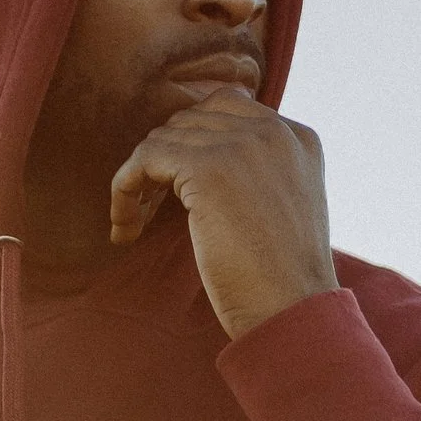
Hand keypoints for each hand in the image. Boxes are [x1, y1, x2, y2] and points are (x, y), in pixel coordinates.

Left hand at [108, 87, 336, 340]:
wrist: (292, 311)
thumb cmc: (282, 280)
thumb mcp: (280, 211)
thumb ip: (255, 176)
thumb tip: (196, 169)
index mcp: (296, 137)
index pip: (225, 109)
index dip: (189, 143)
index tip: (171, 187)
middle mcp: (272, 130)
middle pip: (190, 120)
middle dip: (162, 161)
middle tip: (146, 210)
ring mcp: (241, 145)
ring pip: (163, 138)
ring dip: (138, 180)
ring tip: (132, 224)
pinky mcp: (208, 168)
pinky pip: (146, 158)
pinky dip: (125, 187)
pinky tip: (124, 224)